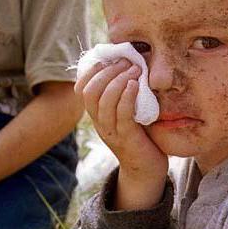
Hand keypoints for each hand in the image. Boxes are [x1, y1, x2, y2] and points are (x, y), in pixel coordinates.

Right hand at [75, 60, 167, 209]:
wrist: (146, 169)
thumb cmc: (140, 135)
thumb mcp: (125, 112)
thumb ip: (122, 94)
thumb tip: (127, 63)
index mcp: (97, 115)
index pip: (82, 89)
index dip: (91, 71)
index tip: (109, 59)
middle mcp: (100, 123)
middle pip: (90, 92)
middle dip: (107, 72)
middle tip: (127, 62)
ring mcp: (112, 131)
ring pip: (104, 101)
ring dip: (119, 80)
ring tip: (135, 69)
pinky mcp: (127, 138)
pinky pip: (122, 113)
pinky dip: (127, 95)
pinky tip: (135, 84)